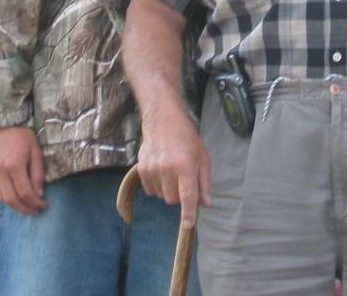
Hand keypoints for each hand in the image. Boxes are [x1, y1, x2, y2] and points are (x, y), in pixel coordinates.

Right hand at [0, 126, 46, 214]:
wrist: (2, 124)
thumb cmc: (22, 136)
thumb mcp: (36, 151)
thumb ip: (37, 174)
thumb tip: (39, 194)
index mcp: (14, 165)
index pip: (24, 192)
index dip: (34, 203)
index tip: (43, 206)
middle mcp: (0, 171)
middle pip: (11, 199)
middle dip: (25, 209)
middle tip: (35, 211)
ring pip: (2, 198)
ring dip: (14, 207)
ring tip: (26, 208)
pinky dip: (5, 199)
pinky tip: (15, 199)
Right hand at [136, 113, 210, 229]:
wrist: (163, 120)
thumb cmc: (187, 138)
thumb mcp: (202, 156)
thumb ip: (204, 181)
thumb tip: (205, 203)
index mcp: (185, 166)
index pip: (187, 196)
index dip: (189, 213)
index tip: (189, 225)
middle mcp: (167, 169)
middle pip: (173, 200)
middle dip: (179, 195)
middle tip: (183, 179)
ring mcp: (152, 170)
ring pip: (162, 196)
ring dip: (168, 190)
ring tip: (171, 171)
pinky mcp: (141, 169)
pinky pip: (151, 190)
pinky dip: (157, 186)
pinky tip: (161, 171)